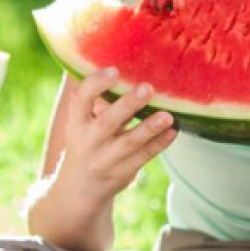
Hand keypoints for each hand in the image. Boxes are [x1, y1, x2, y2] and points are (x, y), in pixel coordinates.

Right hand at [54, 68, 176, 203]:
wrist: (81, 187)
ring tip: (168, 116)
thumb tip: (127, 64)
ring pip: (129, 143)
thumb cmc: (87, 140)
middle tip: (148, 88)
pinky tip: (173, 130)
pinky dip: (159, 143)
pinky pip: (144, 156)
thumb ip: (101, 100)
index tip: (114, 70)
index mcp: (76, 122)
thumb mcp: (82, 121)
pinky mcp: (123, 172)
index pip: (80, 100)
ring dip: (149, 128)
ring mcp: (105, 159)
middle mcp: (88, 141)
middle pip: (107, 122)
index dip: (95, 84)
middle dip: (128, 105)